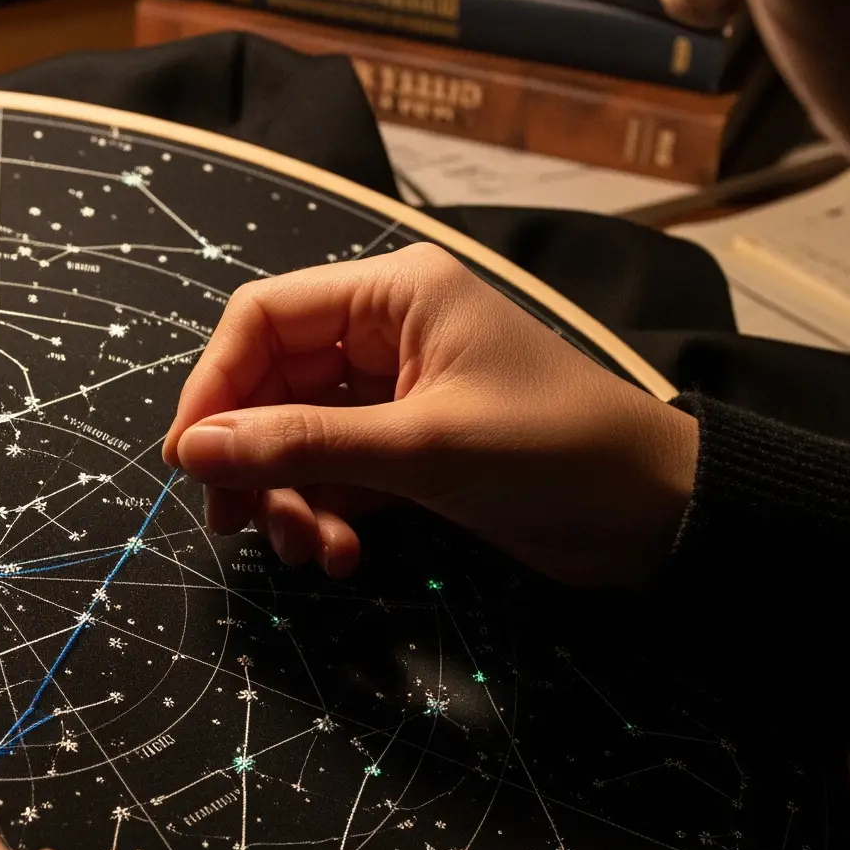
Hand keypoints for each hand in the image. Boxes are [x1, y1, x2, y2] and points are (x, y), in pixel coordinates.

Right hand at [162, 244, 698, 588]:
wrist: (659, 515)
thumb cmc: (555, 453)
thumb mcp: (421, 448)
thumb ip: (302, 446)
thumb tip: (195, 450)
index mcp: (394, 294)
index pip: (264, 317)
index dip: (215, 387)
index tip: (190, 461)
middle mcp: (387, 332)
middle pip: (271, 384)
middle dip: (253, 459)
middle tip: (240, 527)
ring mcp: (398, 393)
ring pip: (297, 438)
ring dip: (289, 499)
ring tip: (312, 553)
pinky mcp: (412, 448)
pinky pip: (335, 473)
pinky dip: (326, 515)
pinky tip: (342, 555)